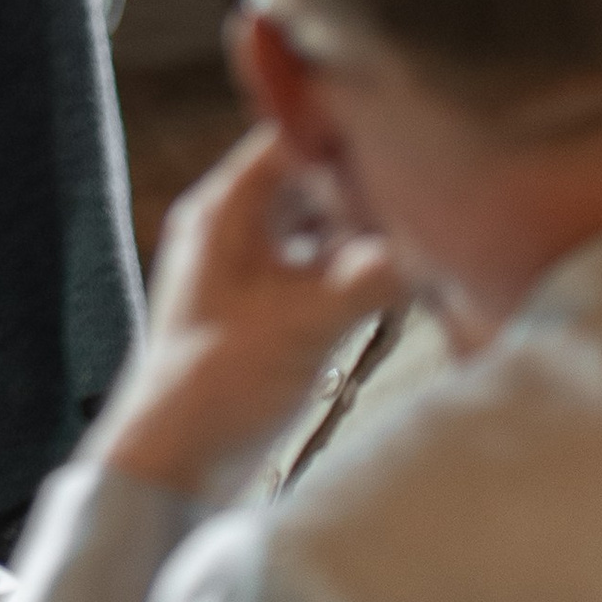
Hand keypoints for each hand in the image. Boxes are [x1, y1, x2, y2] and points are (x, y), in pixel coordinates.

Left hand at [89, 126, 402, 500]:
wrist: (172, 462)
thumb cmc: (214, 384)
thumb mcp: (301, 326)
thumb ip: (367, 281)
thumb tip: (429, 248)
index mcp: (223, 211)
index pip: (287, 143)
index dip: (342, 139)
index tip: (402, 144)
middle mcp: (233, 230)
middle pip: (309, 187)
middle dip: (362, 196)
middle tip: (422, 204)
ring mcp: (248, 271)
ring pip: (317, 233)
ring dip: (362, 240)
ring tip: (418, 246)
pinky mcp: (264, 312)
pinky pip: (317, 274)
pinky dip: (352, 277)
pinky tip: (396, 290)